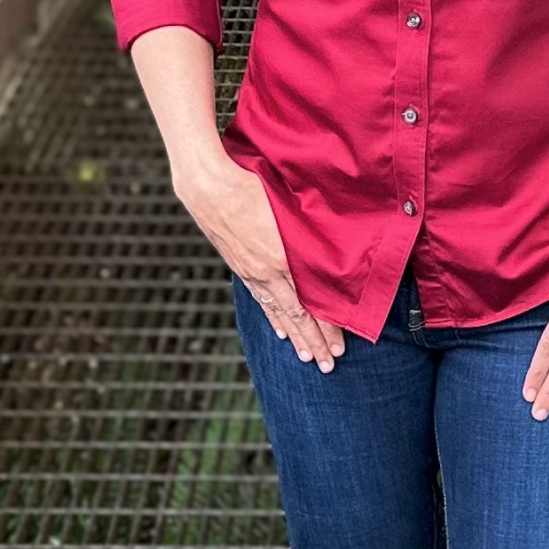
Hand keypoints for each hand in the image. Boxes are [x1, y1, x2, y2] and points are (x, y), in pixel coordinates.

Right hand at [174, 153, 346, 372]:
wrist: (207, 184)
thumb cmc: (251, 184)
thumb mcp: (287, 207)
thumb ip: (308, 230)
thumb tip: (333, 245)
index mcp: (283, 258)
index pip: (311, 303)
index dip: (327, 326)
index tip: (341, 345)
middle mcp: (267, 272)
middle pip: (297, 315)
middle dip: (314, 341)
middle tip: (329, 364)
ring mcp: (251, 272)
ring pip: (278, 312)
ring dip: (295, 336)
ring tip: (307, 356)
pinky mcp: (239, 267)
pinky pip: (260, 298)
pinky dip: (273, 317)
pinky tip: (281, 330)